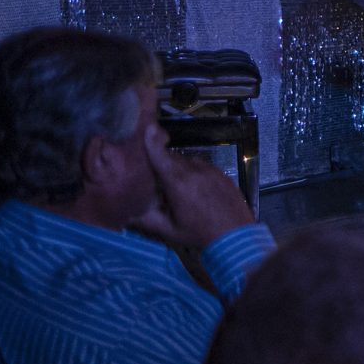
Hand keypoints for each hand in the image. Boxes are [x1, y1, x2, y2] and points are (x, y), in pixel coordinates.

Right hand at [137, 148, 254, 253]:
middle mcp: (194, 171)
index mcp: (178, 182)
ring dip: (178, 169)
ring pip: (187, 162)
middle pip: (171, 158)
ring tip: (174, 186)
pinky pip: (201, 167)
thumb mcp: (169, 230)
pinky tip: (193, 188)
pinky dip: (193, 172)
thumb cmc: (200, 234)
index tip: (146, 128)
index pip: (161, 155)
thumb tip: (126, 214)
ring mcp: (210, 170)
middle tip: (153, 174)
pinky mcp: (221, 173)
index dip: (152, 141)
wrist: (237, 235)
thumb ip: (146, 219)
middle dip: (161, 163)